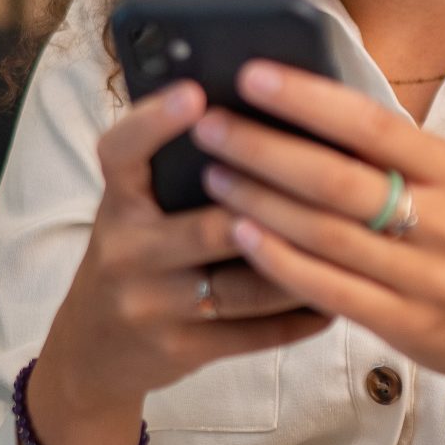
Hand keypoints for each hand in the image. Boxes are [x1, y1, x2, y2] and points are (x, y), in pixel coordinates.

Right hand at [27, 78, 333, 444]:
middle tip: (337, 186)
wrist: (92, 349)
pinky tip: (333, 300)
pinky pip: (254, 334)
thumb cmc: (137, 255)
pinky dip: (299, 316)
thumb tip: (263, 118)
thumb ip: (177, 172)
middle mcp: (126, 251)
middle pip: (210, 227)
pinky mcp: (179, 351)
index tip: (195, 93)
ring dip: (302, 267)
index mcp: (117, 202)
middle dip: (275, 210)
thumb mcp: (136, 208)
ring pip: (245, 287)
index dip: (154, 121)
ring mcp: (150, 306)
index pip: (122, 152)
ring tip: (352, 246)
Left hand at [187, 61, 444, 407]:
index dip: (308, 99)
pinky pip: (330, 290)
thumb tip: (305, 107)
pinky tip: (241, 237)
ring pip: (327, 235)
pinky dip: (280, 261)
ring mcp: (426, 277)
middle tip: (210, 128)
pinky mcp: (405, 323)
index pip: (372, 125)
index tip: (251, 76)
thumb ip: (392, 155)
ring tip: (213, 176)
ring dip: (261, 203)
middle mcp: (444, 221)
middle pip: (338, 181)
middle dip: (265, 150)